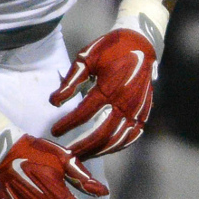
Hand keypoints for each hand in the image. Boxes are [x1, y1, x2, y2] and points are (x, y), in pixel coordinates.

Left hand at [49, 29, 157, 158]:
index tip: (54, 131)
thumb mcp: (86, 58)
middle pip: (102, 133)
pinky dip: (119, 145)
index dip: (67, 124)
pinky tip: (106, 149)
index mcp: (109, 87)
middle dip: (82, 146)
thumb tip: (54, 102)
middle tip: (67, 153)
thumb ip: (70, 81)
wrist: (141, 43)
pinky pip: (133, 135)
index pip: (84, 114)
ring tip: (84, 155)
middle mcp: (126, 101)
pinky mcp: (145, 111)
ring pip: (118, 138)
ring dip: (100, 150)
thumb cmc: (110, 48)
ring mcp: (137, 109)